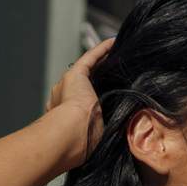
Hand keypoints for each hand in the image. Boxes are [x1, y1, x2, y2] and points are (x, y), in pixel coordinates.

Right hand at [45, 37, 114, 168]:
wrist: (71, 134)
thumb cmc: (83, 143)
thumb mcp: (96, 139)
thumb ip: (104, 132)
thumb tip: (124, 136)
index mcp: (66, 116)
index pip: (81, 105)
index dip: (93, 100)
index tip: (105, 97)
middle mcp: (62, 98)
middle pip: (83, 86)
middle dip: (97, 79)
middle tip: (114, 73)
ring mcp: (67, 85)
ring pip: (88, 70)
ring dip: (101, 62)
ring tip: (115, 55)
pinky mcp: (75, 75)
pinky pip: (90, 58)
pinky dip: (101, 50)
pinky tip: (113, 42)